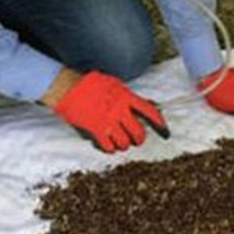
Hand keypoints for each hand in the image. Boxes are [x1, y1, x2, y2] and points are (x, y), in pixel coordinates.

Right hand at [53, 71, 168, 152]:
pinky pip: (109, 147)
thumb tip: (142, 104)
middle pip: (138, 132)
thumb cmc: (89, 83)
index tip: (165, 132)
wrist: (68, 88)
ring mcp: (108, 121)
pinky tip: (109, 147)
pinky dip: (110, 149)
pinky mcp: (95, 130)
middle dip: (139, 139)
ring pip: (125, 142)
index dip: (159, 123)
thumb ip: (127, 95)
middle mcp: (119, 110)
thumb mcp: (113, 83)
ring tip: (121, 143)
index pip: (149, 111)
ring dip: (124, 145)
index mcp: (126, 96)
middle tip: (136, 140)